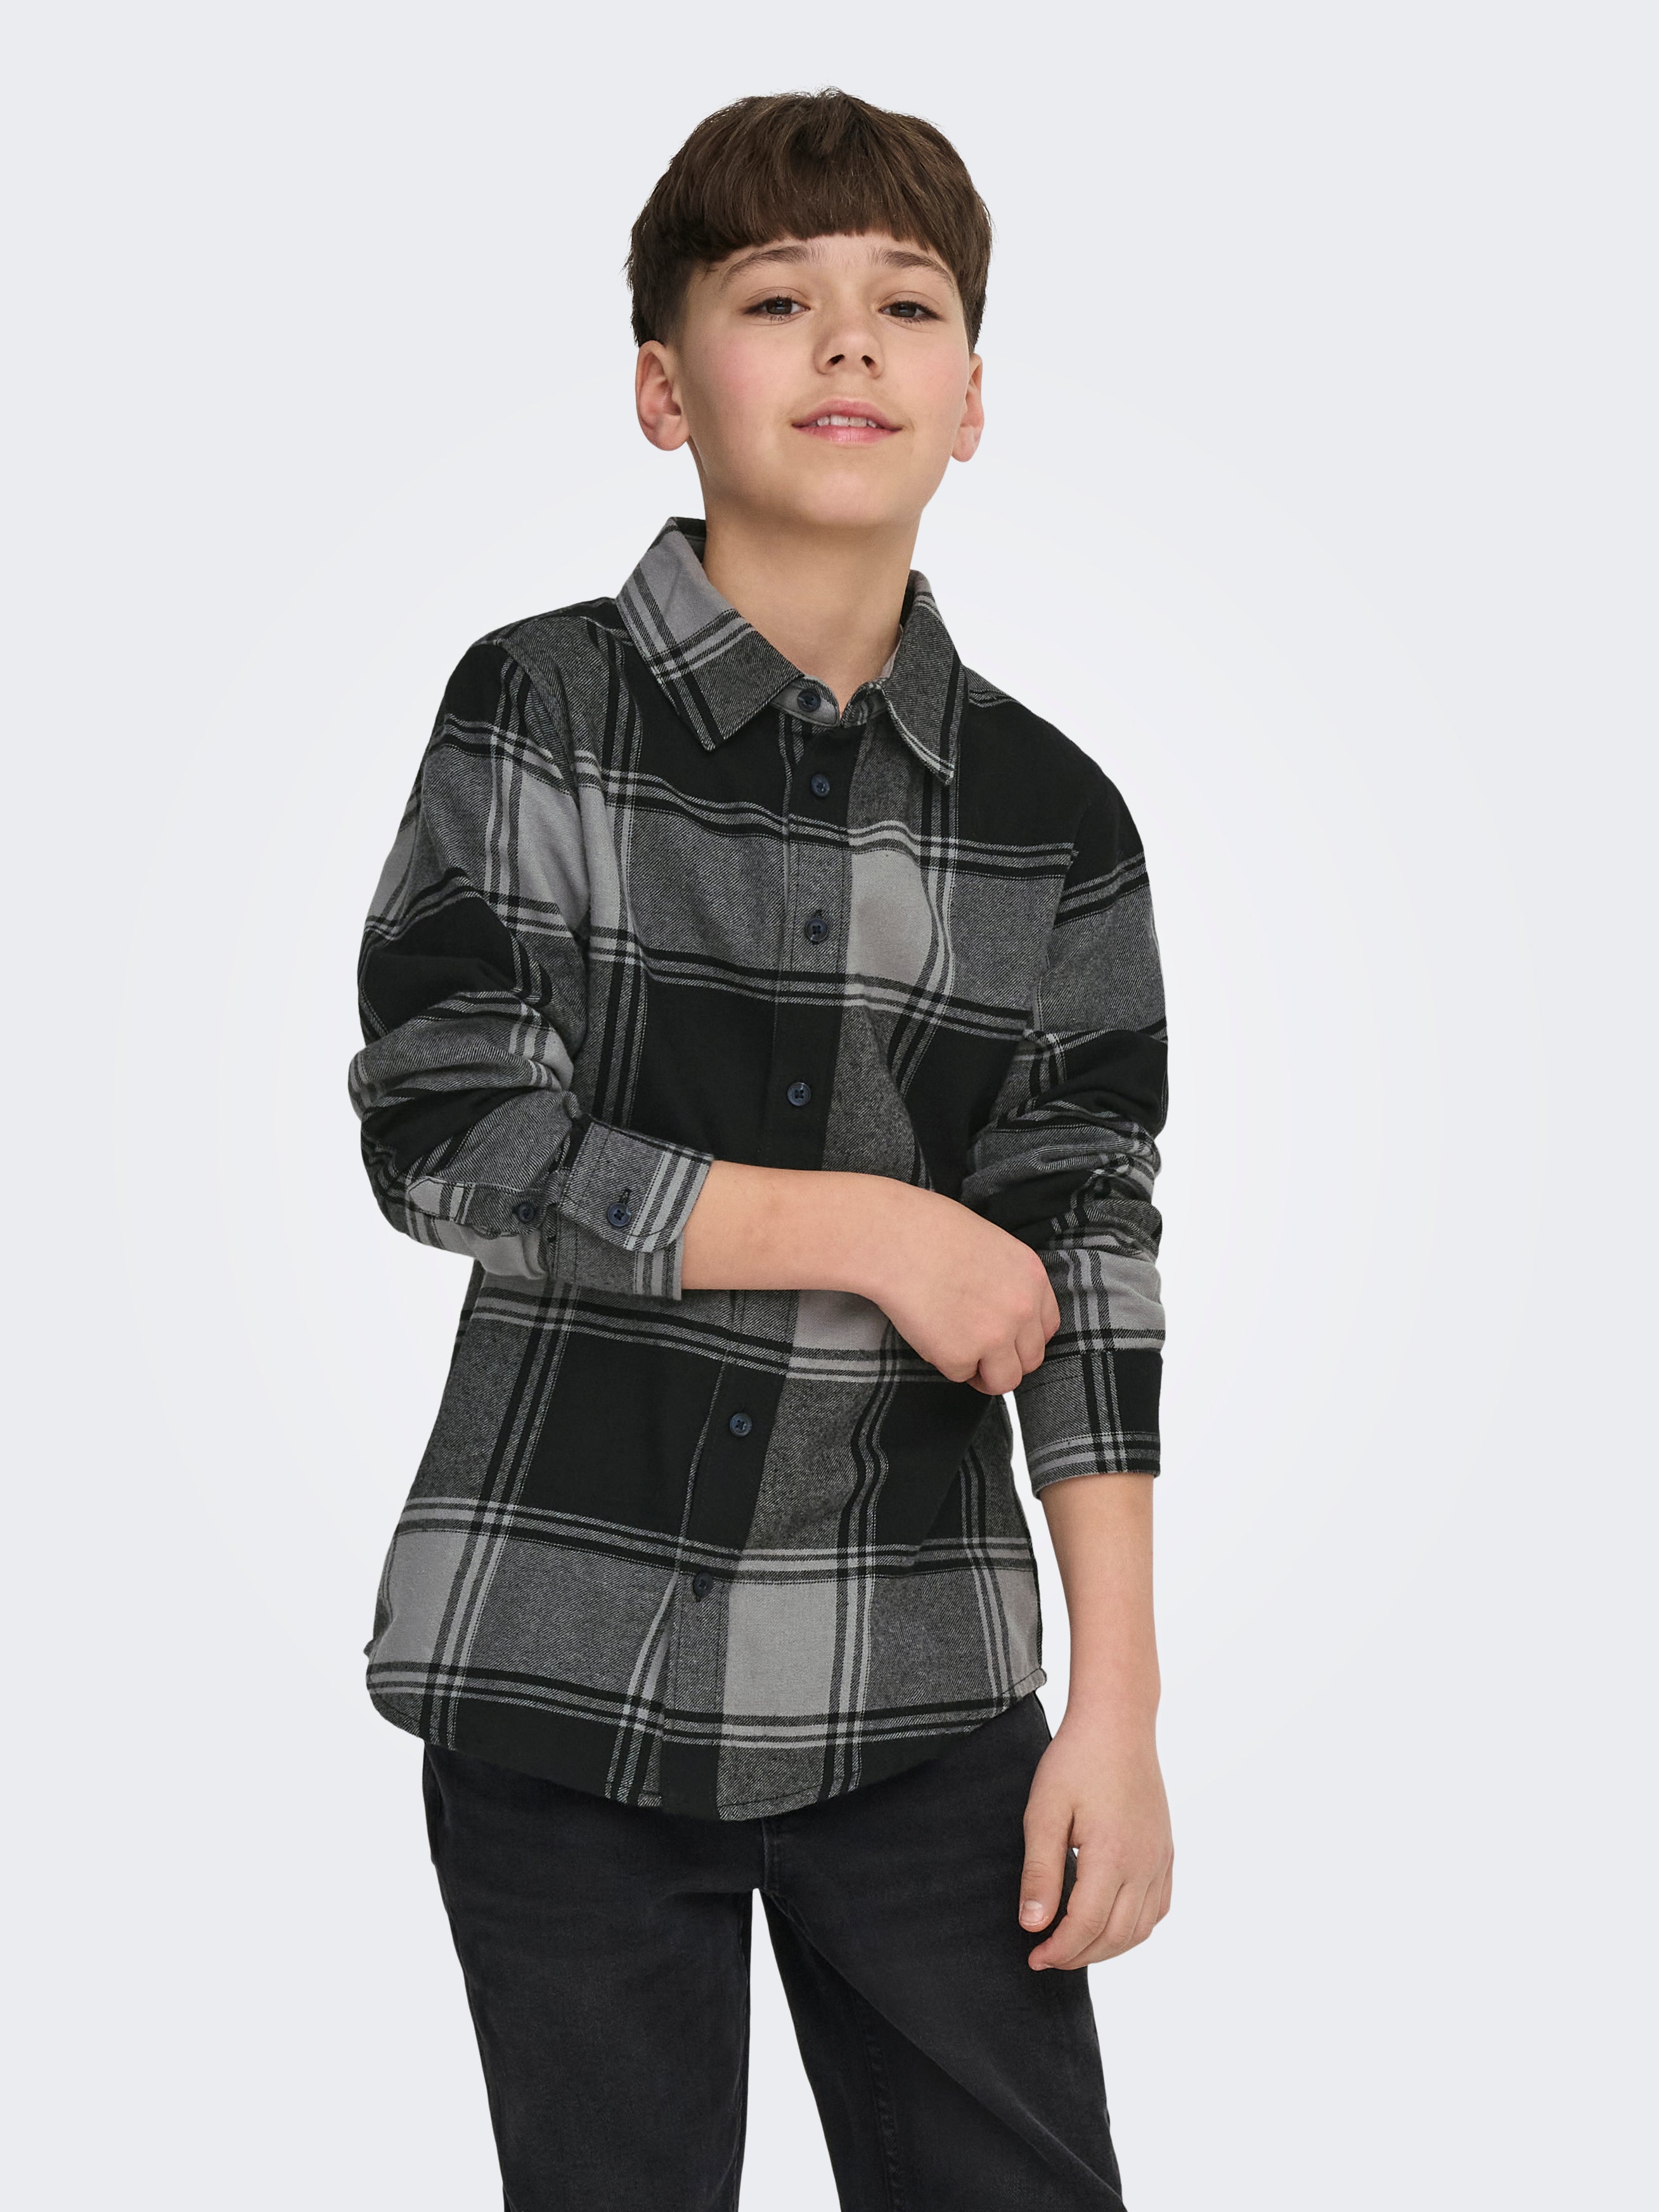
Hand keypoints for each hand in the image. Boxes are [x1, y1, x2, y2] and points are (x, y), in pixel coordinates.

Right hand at [860, 1185, 1059, 1393]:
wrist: (896, 1239)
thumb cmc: (932, 1231)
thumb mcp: (992, 1246)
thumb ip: (1008, 1282)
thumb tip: (1001, 1309)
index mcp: (1032, 1279)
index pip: (1047, 1328)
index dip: (1025, 1338)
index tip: (1007, 1339)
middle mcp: (1022, 1311)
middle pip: (1031, 1360)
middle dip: (1006, 1361)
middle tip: (979, 1353)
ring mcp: (994, 1337)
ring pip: (1004, 1381)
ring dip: (983, 1373)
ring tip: (957, 1353)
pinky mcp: (960, 1357)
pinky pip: (960, 1374)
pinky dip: (945, 1362)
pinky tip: (930, 1334)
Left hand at [1018, 1716, 1172, 1969]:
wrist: (1117, 1723)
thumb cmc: (1076, 1761)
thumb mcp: (1044, 1811)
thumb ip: (1039, 1872)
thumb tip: (1033, 1925)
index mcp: (1112, 1855)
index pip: (1085, 1925)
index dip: (1058, 1950)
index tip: (1032, 1957)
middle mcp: (1144, 1863)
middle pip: (1115, 1935)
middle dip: (1079, 1955)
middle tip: (1046, 1956)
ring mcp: (1160, 1858)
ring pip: (1141, 1928)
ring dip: (1107, 1947)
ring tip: (1073, 1944)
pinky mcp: (1166, 1851)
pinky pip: (1158, 1907)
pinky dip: (1135, 1927)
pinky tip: (1110, 1923)